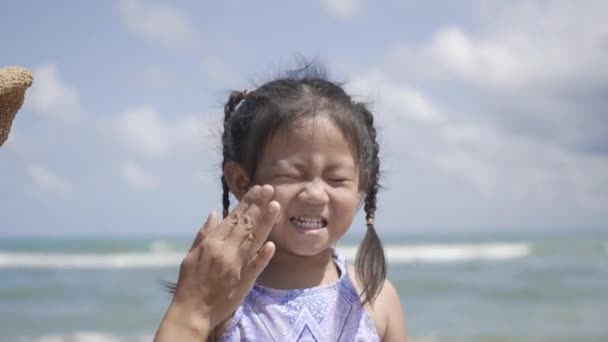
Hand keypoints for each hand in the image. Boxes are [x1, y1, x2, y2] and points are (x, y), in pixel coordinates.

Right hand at [166, 185, 279, 336]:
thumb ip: (204, 233)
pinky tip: (273, 244)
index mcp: (212, 244)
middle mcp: (225, 252)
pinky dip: (264, 256)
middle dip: (259, 206)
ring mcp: (236, 267)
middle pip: (246, 225)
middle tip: (270, 189)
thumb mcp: (191, 255)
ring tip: (275, 205)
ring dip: (266, 223)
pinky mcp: (244, 282)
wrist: (192, 311)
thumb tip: (215, 213)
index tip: (257, 189)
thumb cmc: (189, 282)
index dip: (246, 203)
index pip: (233, 218)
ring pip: (254, 241)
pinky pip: (256, 267)